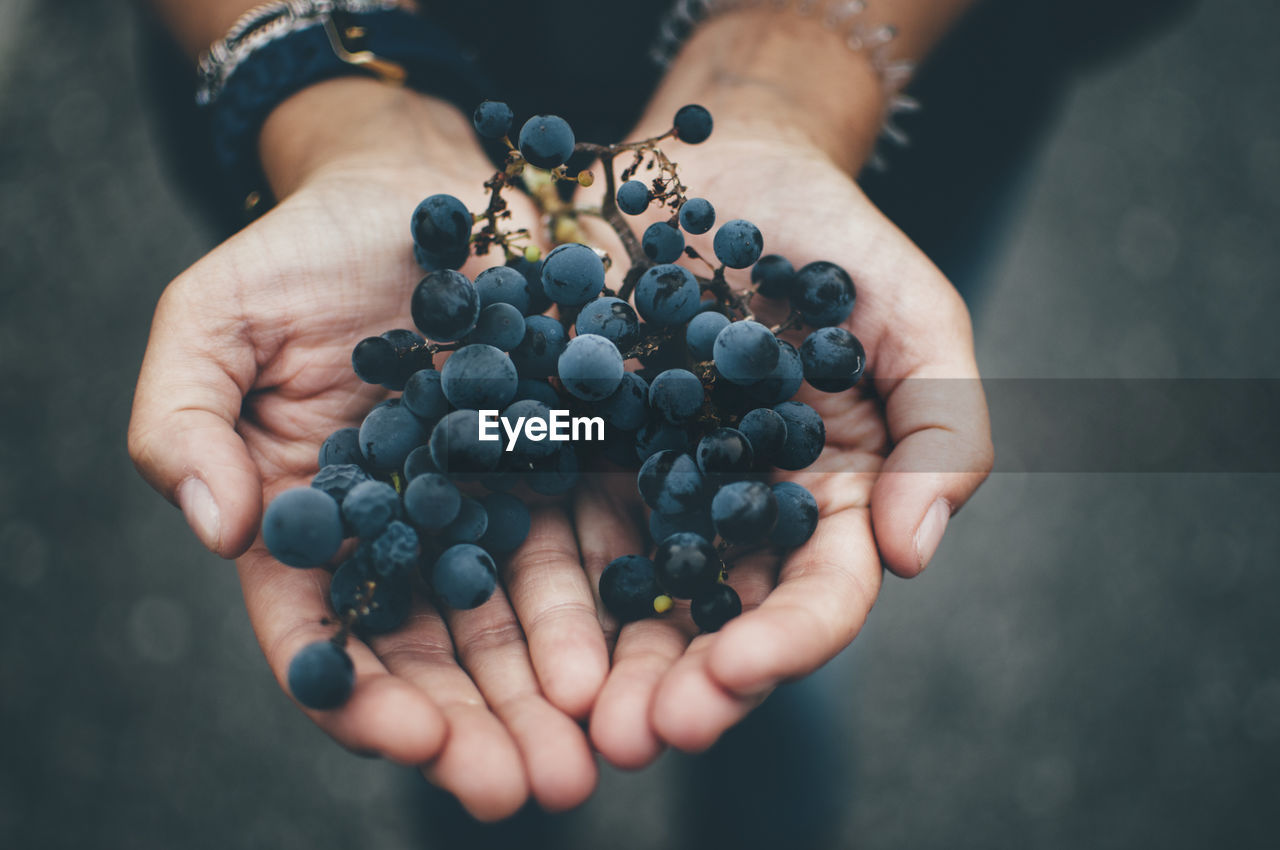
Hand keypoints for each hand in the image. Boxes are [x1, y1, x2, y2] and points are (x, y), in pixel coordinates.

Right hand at [127, 80, 606, 817]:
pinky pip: (596, 543)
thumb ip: (185, 423)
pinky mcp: (572, 462)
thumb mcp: (212, 323)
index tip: (413, 740)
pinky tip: (650, 647)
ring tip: (604, 747)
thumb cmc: (302, 253)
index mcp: (317, 527)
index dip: (364, 699)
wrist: (419, 185)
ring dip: (561, 692)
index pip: (329, 639)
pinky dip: (618, 602)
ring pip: (526, 621)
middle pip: (441, 656)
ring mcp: (497, 505)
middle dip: (484, 728)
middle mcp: (411, 536)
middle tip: (534, 789)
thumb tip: (216, 528)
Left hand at [584, 108, 992, 763]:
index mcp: (826, 504)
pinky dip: (530, 582)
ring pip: (630, 599)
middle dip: (683, 685)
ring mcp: (651, 491)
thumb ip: (942, 428)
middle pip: (716, 623)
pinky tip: (496, 624)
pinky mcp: (576, 454)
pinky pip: (549, 525)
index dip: (786, 641)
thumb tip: (912, 554)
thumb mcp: (916, 319)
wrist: (721, 171)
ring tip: (568, 714)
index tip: (737, 670)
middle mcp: (738, 519)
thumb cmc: (832, 245)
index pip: (817, 597)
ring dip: (602, 665)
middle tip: (640, 735)